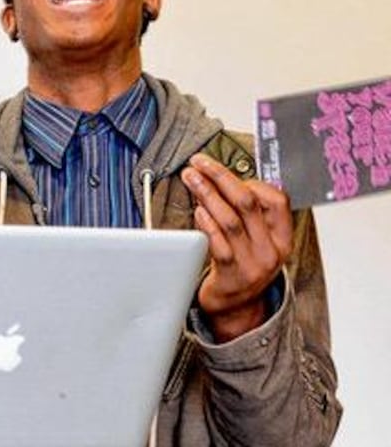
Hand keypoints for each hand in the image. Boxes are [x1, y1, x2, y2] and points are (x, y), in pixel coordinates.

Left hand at [181, 153, 293, 342]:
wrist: (236, 310)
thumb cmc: (242, 268)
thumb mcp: (256, 242)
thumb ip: (247, 215)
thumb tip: (221, 179)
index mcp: (282, 238)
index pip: (276, 200)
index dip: (251, 181)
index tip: (226, 171)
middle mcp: (271, 250)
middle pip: (247, 203)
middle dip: (221, 177)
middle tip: (199, 163)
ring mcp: (252, 264)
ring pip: (230, 219)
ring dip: (207, 193)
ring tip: (191, 178)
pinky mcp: (232, 275)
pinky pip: (219, 243)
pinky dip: (207, 222)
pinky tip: (197, 209)